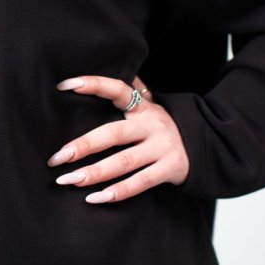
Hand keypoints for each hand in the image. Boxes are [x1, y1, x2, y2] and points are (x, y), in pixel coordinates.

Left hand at [46, 74, 190, 201]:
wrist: (207, 146)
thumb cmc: (164, 127)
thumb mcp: (151, 106)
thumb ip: (134, 89)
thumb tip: (118, 66)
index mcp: (143, 107)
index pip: (117, 90)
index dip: (93, 84)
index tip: (64, 86)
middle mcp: (152, 125)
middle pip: (114, 134)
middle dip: (83, 145)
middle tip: (57, 157)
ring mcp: (162, 148)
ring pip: (124, 162)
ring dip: (95, 173)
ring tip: (68, 180)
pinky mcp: (170, 169)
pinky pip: (140, 182)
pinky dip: (118, 192)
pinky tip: (94, 198)